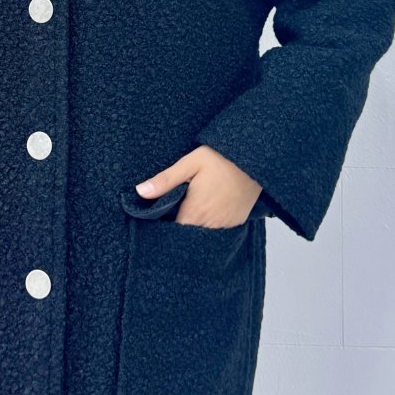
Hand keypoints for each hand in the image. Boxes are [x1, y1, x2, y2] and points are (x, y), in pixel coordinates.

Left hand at [135, 145, 262, 227]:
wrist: (254, 159)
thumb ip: (165, 181)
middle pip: (188, 236)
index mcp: (195, 211)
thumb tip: (140, 192)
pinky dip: (210, 227)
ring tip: (189, 213)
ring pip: (203, 236)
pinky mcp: (237, 222)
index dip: (163, 229)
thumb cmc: (220, 158)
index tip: (157, 221)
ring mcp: (226, 225)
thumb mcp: (189, 163)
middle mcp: (210, 224)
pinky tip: (206, 214)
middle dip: (178, 229)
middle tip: (171, 216)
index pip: (173, 232)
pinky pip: (219, 232)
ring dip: (195, 228)